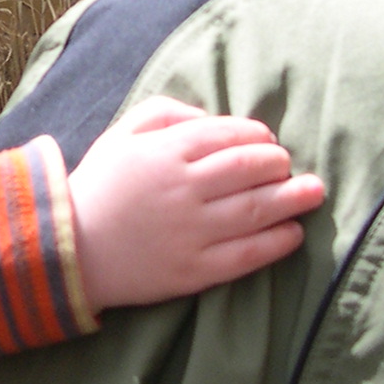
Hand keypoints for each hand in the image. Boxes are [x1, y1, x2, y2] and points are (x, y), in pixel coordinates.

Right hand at [68, 97, 324, 311]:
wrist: (69, 249)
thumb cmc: (99, 185)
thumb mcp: (122, 133)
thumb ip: (166, 112)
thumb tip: (212, 116)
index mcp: (165, 151)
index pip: (228, 135)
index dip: (257, 136)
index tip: (269, 141)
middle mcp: (182, 189)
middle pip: (249, 169)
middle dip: (278, 164)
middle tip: (289, 167)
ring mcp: (190, 232)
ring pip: (255, 210)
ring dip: (292, 199)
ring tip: (314, 193)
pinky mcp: (193, 271)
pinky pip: (246, 255)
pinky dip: (276, 243)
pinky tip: (293, 234)